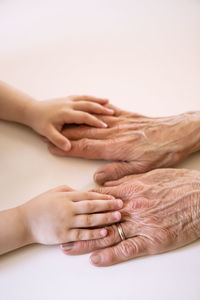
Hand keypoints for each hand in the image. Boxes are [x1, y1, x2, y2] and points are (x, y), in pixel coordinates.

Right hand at [21, 185, 122, 244]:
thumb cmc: (40, 205)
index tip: (114, 198)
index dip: (103, 197)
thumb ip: (70, 191)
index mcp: (66, 197)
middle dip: (108, 206)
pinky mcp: (64, 235)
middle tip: (121, 205)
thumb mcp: (54, 192)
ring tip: (118, 217)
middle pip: (92, 207)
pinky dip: (94, 234)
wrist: (25, 221)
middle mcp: (68, 208)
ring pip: (89, 220)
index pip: (89, 196)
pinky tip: (105, 232)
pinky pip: (82, 235)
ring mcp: (66, 222)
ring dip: (105, 218)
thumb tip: (85, 192)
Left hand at [29, 95, 113, 150]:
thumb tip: (68, 147)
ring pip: (86, 98)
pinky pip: (82, 96)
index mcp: (66, 113)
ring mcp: (69, 100)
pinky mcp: (68, 99)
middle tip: (111, 113)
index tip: (105, 125)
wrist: (31, 109)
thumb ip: (58, 140)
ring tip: (108, 102)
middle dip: (100, 109)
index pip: (84, 116)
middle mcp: (69, 105)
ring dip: (97, 100)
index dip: (95, 121)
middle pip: (88, 105)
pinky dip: (91, 97)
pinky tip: (96, 99)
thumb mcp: (47, 133)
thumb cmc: (39, 122)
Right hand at [48, 106, 199, 184]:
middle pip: (86, 133)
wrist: (180, 133)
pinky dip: (97, 112)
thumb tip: (97, 178)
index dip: (69, 148)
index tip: (54, 147)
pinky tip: (91, 110)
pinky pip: (109, 112)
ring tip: (63, 122)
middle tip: (51, 134)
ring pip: (94, 123)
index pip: (87, 148)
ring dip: (77, 123)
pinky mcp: (129, 116)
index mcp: (117, 147)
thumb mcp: (142, 169)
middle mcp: (116, 133)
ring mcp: (122, 123)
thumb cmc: (163, 152)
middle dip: (66, 135)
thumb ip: (117, 172)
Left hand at [60, 169, 199, 265]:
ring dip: (86, 243)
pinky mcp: (153, 240)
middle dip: (78, 227)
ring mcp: (142, 224)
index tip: (70, 211)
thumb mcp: (149, 175)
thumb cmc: (176, 184)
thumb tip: (104, 185)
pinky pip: (128, 249)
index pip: (99, 200)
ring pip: (108, 235)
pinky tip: (96, 259)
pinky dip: (111, 255)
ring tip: (69, 248)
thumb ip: (125, 180)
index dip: (83, 207)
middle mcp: (132, 207)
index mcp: (131, 190)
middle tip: (61, 233)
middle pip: (99, 219)